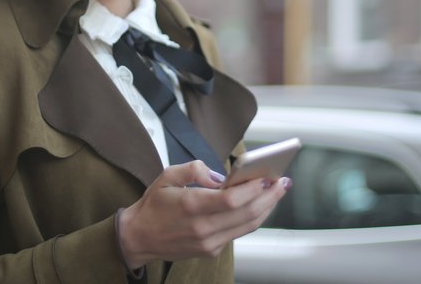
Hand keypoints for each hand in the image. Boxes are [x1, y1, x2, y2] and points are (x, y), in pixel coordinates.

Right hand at [117, 160, 290, 268]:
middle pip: (246, 213)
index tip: (266, 177)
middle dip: (269, 197)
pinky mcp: (211, 250)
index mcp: (191, 206)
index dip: (253, 189)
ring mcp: (208, 242)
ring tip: (277, 193)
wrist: (139, 237)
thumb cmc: (154, 205)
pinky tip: (259, 205)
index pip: (231, 199)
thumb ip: (194, 169)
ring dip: (266, 208)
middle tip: (282, 182)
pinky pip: (238, 233)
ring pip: (247, 225)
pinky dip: (252, 218)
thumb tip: (221, 176)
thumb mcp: (167, 176)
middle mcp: (202, 228)